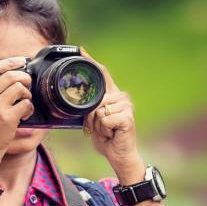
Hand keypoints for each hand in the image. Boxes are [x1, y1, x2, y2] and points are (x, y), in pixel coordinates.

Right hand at [0, 56, 34, 155]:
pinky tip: (24, 114)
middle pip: (11, 75)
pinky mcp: (7, 117)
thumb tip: (15, 70)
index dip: (10, 62)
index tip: (21, 61)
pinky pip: (26, 104)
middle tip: (27, 85)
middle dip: (24, 78)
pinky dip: (29, 108)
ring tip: (24, 102)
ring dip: (27, 94)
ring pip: (20, 88)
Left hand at [80, 47, 144, 176]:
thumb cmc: (107, 138)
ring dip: (97, 126)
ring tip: (106, 131)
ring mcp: (126, 106)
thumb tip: (79, 101)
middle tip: (100, 128)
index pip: (102, 74)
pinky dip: (103, 131)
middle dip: (90, 118)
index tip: (81, 50)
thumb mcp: (94, 120)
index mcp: (113, 95)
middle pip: (94, 99)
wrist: (119, 154)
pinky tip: (112, 134)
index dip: (91, 62)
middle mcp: (122, 97)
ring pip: (97, 111)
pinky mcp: (127, 117)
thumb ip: (89, 108)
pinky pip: (104, 120)